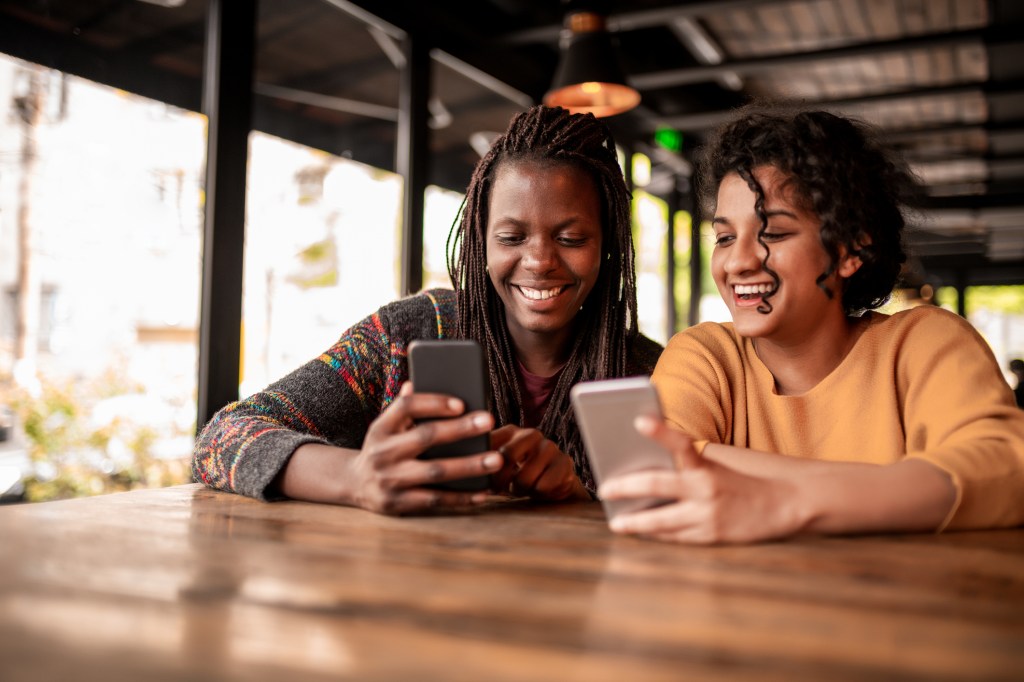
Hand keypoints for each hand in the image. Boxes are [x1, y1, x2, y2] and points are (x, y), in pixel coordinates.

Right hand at [283, 382, 503, 513]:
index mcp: (381, 427)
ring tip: (496, 460)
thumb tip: (415, 381)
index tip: (461, 402)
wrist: (354, 483)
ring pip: (435, 472)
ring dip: (469, 466)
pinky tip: (485, 491)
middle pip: (425, 437)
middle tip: (490, 421)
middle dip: (460, 429)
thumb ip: (403, 407)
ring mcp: (389, 480)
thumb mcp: (386, 426)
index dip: (433, 403)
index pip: (406, 407)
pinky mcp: (398, 504)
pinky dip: (462, 497)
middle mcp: (382, 453)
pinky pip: (435, 500)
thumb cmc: (384, 447)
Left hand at [488, 425, 589, 500]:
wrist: (553, 481)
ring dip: (522, 490)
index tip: (483, 480)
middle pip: (507, 456)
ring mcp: (549, 446)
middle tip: (503, 489)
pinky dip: (539, 493)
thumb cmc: (519, 473)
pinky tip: (541, 488)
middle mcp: (531, 434)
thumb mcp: (499, 465)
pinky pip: (543, 486)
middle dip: (502, 480)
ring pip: (525, 478)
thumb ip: (484, 461)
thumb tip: (467, 469)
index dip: (483, 465)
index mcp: (511, 431)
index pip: (490, 443)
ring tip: (524, 487)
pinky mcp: (565, 461)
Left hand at [597, 416, 803, 543]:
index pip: (681, 443)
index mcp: (707, 466)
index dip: (660, 430)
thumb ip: (686, 466)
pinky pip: (675, 537)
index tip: (638, 419)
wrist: (785, 505)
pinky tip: (641, 532)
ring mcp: (707, 516)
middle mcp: (706, 489)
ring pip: (660, 520)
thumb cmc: (741, 481)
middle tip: (604, 487)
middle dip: (625, 486)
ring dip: (634, 521)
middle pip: (656, 486)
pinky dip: (656, 534)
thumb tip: (643, 471)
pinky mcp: (711, 537)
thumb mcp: (718, 465)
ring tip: (615, 522)